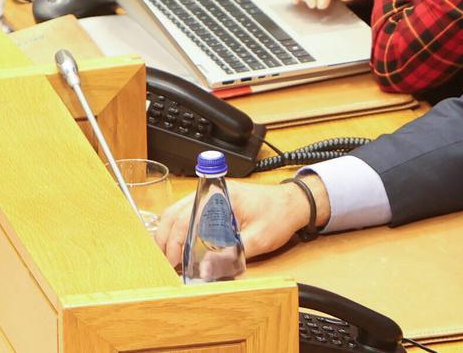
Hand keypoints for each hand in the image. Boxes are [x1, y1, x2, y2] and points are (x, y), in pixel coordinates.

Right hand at [156, 176, 330, 267]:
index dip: (175, 240)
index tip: (173, 260)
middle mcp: (213, 192)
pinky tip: (180, 247)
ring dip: (170, 234)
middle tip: (167, 263)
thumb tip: (206, 270)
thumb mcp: (258, 239)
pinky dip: (179, 230)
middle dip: (166, 238)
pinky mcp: (216, 204)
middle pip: (176, 212)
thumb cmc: (280, 215)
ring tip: (169, 257)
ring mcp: (213, 196)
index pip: (186, 216)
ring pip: (178, 212)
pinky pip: (189, 214)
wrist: (296, 204)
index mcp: (222, 195)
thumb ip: (232, 254)